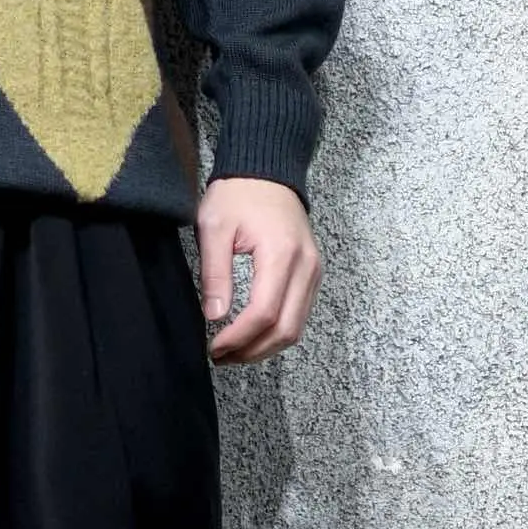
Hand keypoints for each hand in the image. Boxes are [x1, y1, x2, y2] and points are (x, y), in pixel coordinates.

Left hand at [196, 177, 322, 364]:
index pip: (264, 313)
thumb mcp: (215, 226)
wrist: (266, 171)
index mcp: (282, 254)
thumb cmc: (238, 193)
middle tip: (220, 357)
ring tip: (232, 352)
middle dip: (252, 351)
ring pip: (296, 327)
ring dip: (265, 347)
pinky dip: (276, 332)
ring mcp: (314, 272)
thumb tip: (214, 316)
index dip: (239, 338)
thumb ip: (216, 272)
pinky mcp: (312, 274)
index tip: (213, 347)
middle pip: (287, 330)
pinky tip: (251, 335)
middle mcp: (306, 267)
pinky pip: (299, 314)